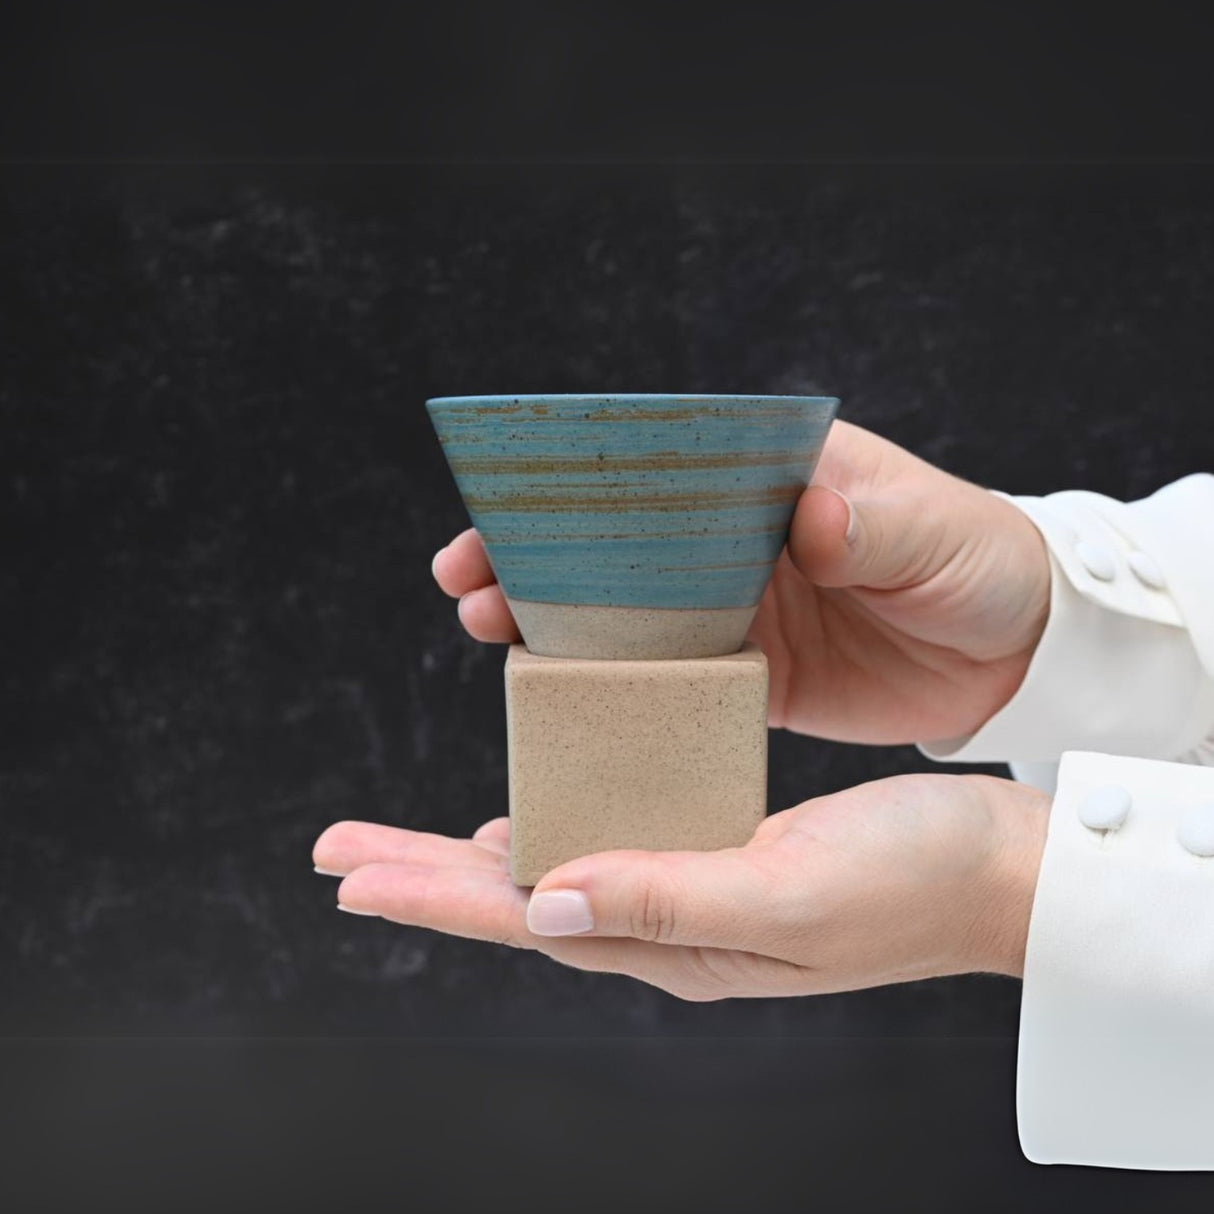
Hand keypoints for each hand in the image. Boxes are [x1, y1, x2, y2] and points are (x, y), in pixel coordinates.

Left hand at [313, 773, 1048, 999]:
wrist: (995, 867)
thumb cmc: (912, 880)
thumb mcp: (789, 893)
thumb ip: (670, 899)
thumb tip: (547, 902)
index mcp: (677, 942)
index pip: (525, 921)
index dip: (432, 895)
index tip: (349, 873)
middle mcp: (672, 924)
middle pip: (522, 899)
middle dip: (425, 874)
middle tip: (339, 851)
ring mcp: (695, 890)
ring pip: (558, 871)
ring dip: (476, 858)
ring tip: (409, 845)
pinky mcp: (722, 850)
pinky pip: (612, 842)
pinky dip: (556, 827)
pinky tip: (531, 821)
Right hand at [433, 420, 1050, 745]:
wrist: (1015, 651)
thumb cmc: (981, 560)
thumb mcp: (936, 530)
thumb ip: (873, 521)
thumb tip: (808, 516)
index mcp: (775, 474)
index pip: (660, 462)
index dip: (580, 481)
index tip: (511, 501)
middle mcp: (740, 534)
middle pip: (621, 537)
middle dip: (539, 552)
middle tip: (468, 578)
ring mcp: (736, 604)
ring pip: (626, 606)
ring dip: (556, 618)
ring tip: (487, 629)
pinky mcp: (747, 669)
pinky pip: (668, 677)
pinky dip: (614, 685)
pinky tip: (560, 694)